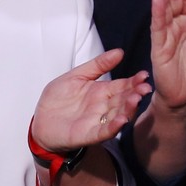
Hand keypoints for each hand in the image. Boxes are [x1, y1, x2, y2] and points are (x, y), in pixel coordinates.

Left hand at [31, 49, 149, 153]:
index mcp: (102, 91)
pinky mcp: (89, 134)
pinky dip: (113, 127)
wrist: (41, 121)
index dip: (134, 81)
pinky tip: (121, 120)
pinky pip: (104, 131)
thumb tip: (119, 51)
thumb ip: (97, 65)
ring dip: (128, 109)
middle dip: (135, 94)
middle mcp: (104, 106)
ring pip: (118, 115)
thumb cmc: (59, 98)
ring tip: (134, 100)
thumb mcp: (76, 76)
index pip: (122, 85)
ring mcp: (98, 121)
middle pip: (123, 100)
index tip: (144, 75)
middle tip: (144, 88)